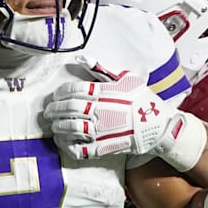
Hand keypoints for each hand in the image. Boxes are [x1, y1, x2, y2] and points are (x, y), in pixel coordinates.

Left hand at [45, 74, 181, 160]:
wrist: (159, 126)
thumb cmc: (143, 100)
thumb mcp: (126, 78)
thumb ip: (102, 70)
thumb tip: (81, 59)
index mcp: (104, 92)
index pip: (73, 90)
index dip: (60, 93)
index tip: (56, 96)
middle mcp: (100, 110)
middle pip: (68, 109)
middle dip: (54, 110)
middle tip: (49, 112)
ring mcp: (101, 130)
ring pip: (70, 128)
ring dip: (58, 127)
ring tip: (54, 126)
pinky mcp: (103, 147)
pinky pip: (79, 148)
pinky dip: (67, 146)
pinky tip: (63, 142)